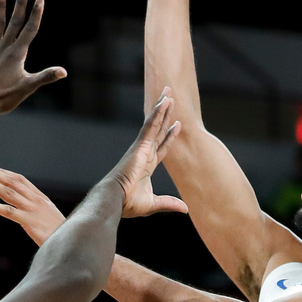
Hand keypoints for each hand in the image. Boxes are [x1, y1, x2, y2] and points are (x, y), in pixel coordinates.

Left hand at [0, 0, 65, 113]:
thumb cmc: (3, 98)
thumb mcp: (27, 88)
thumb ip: (45, 77)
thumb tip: (63, 72)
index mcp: (17, 54)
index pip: (30, 30)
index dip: (36, 14)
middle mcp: (4, 48)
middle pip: (14, 21)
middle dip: (20, 3)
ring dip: (0, 6)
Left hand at [0, 162, 66, 245]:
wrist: (72, 242)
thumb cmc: (60, 233)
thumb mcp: (49, 216)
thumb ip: (38, 209)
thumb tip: (26, 207)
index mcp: (40, 197)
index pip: (20, 179)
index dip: (4, 172)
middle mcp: (35, 200)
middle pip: (12, 181)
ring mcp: (32, 209)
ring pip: (8, 192)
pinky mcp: (29, 221)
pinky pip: (8, 212)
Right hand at [111, 89, 187, 219]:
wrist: (116, 200)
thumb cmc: (128, 204)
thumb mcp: (154, 204)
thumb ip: (169, 203)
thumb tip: (185, 208)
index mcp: (147, 165)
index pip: (161, 147)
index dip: (169, 135)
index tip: (177, 125)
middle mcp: (144, 153)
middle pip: (158, 130)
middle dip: (165, 115)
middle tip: (170, 99)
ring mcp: (142, 148)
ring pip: (154, 123)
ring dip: (162, 108)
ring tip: (168, 93)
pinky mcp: (140, 145)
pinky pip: (150, 125)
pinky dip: (158, 113)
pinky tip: (165, 102)